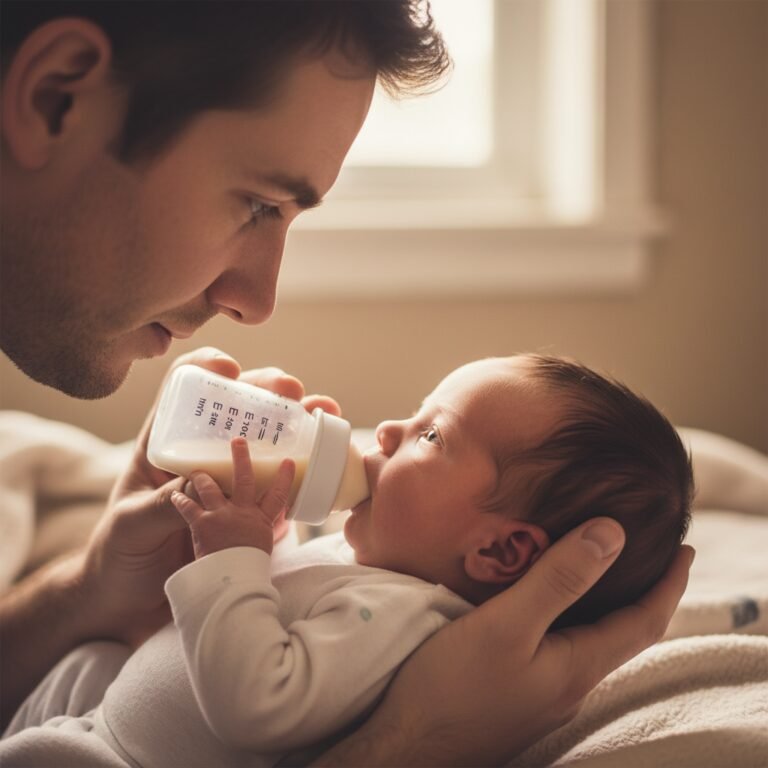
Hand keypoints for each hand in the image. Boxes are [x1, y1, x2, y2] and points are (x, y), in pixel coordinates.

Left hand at [78, 348, 331, 646]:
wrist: (131, 603)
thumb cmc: (119, 554)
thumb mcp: (132, 524)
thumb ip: (159, 504)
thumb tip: (202, 479)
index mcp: (163, 448)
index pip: (183, 392)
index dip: (206, 369)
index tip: (230, 369)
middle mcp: (201, 457)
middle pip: (237, 407)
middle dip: (268, 389)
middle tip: (291, 391)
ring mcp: (230, 484)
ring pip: (267, 442)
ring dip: (299, 420)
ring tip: (321, 411)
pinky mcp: (249, 514)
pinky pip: (279, 488)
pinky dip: (304, 471)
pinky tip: (326, 457)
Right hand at [312, 518, 694, 766]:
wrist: (404, 746)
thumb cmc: (453, 684)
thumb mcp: (507, 624)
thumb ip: (558, 579)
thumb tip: (613, 533)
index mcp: (577, 666)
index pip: (643, 622)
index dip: (669, 585)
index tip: (685, 550)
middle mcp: (568, 685)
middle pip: (623, 635)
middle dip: (645, 595)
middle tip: (649, 556)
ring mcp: (542, 694)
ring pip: (591, 644)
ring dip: (608, 607)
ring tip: (603, 573)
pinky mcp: (516, 694)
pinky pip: (562, 650)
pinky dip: (573, 619)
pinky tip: (548, 608)